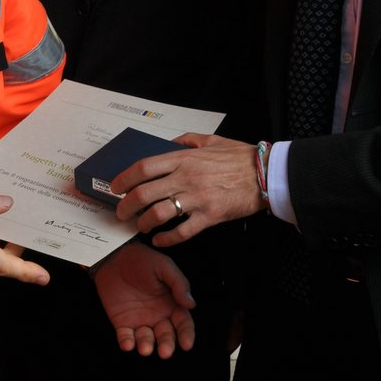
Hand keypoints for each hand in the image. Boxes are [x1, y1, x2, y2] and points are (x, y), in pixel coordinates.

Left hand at [92, 241, 195, 357]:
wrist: (114, 256)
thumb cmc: (143, 260)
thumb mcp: (164, 267)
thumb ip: (178, 284)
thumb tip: (191, 304)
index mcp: (172, 304)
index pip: (183, 324)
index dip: (186, 335)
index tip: (186, 345)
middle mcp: (158, 316)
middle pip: (166, 336)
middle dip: (167, 345)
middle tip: (165, 352)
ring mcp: (140, 321)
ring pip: (146, 339)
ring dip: (146, 346)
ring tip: (145, 348)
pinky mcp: (122, 323)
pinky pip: (125, 336)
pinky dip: (127, 343)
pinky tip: (128, 344)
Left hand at [112, 134, 262, 246]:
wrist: (265, 174)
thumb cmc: (239, 157)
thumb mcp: (211, 140)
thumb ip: (187, 140)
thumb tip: (168, 143)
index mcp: (184, 158)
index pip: (144, 168)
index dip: (124, 179)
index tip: (115, 187)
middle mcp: (185, 178)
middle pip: (144, 194)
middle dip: (126, 206)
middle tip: (122, 213)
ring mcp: (196, 198)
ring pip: (158, 214)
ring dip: (144, 224)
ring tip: (141, 227)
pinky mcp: (209, 217)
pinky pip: (181, 232)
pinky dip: (166, 239)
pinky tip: (160, 240)